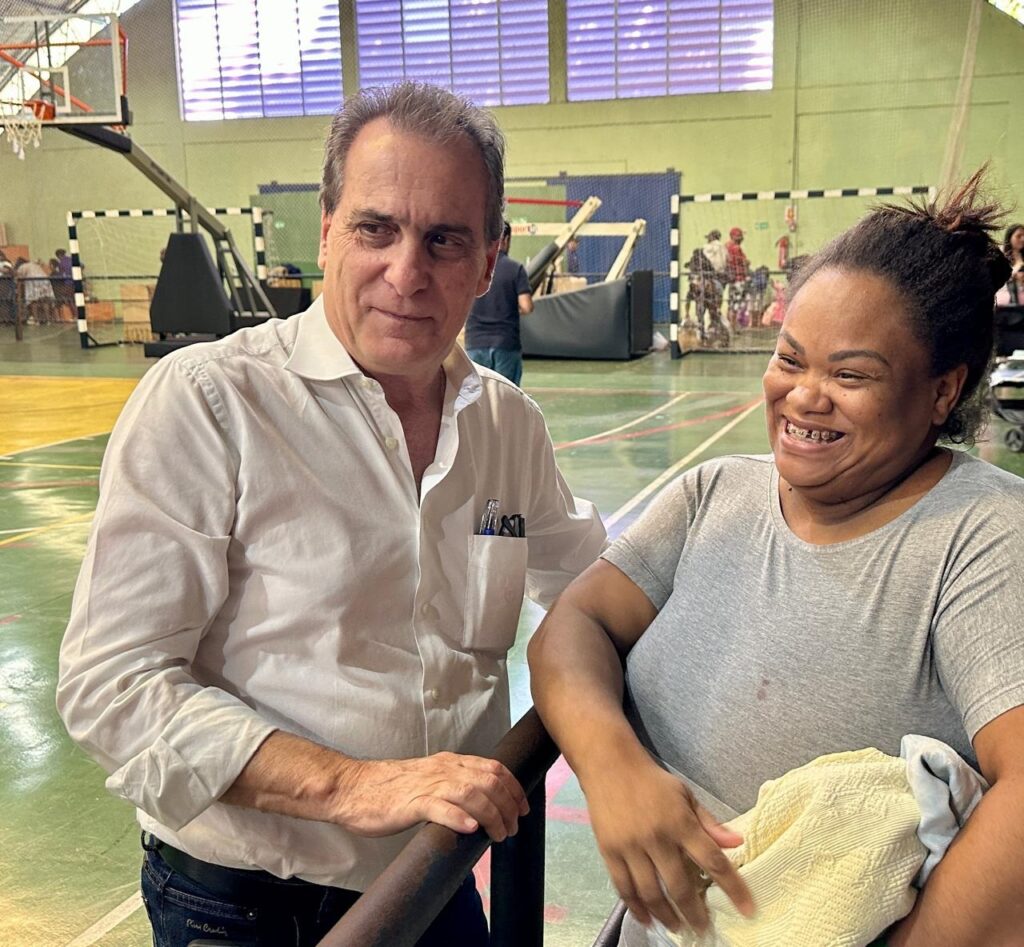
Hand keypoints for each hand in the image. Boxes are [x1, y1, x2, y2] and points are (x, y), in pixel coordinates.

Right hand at [332, 751, 528, 840]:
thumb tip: (479, 805)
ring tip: (498, 834)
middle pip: (489, 782)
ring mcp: (428, 785)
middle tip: (512, 828)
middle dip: (508, 806)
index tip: (523, 808)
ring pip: (471, 794)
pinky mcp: (411, 803)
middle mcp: (444, 769)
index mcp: (450, 763)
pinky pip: (440, 807)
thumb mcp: (429, 779)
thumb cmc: (389, 788)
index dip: (514, 788)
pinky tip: (471, 829)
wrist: (353, 788)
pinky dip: (459, 817)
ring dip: (492, 815)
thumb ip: (452, 786)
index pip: (494, 768)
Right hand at [582, 756, 753, 933]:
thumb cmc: (653, 781)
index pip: (713, 860)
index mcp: (680, 823)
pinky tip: (646, 918)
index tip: (747, 910)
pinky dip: (636, 907)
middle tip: (702, 927)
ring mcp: (630, 846)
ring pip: (650, 893)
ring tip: (677, 927)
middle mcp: (656, 838)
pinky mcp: (609, 851)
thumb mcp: (686, 795)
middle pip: (679, 886)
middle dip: (694, 913)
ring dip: (666, 915)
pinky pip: (623, 887)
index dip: (732, 888)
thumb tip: (737, 843)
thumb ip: (710, 823)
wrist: (610, 765)